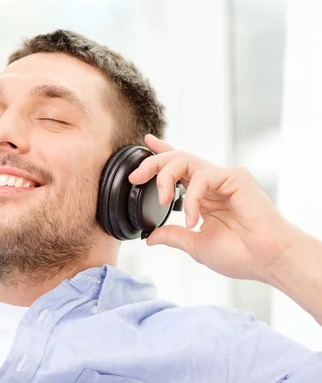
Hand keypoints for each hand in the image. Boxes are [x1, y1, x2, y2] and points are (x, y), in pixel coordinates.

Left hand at [128, 135, 300, 281]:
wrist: (267, 261)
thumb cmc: (241, 255)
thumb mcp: (196, 246)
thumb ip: (173, 236)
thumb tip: (150, 237)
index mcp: (204, 195)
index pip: (180, 168)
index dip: (162, 152)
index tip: (146, 142)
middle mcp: (213, 183)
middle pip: (177, 159)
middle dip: (152, 163)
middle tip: (136, 177)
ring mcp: (225, 178)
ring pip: (184, 161)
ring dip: (165, 177)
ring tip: (162, 200)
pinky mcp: (236, 177)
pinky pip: (201, 178)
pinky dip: (190, 198)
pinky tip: (192, 219)